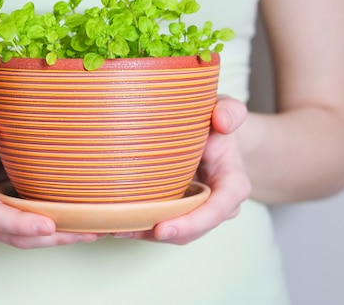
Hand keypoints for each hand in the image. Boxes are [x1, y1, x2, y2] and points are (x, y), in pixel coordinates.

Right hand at [0, 105, 98, 247]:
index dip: (19, 224)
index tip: (48, 224)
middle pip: (15, 237)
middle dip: (50, 238)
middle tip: (86, 232)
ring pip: (28, 241)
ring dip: (61, 239)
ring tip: (93, 232)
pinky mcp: (12, 223)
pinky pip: (35, 235)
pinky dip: (60, 233)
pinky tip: (85, 227)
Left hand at [113, 96, 251, 243]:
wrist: (212, 134)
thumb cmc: (217, 122)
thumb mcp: (227, 109)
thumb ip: (230, 111)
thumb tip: (222, 121)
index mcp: (232, 185)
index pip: (216, 209)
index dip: (191, 222)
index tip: (162, 228)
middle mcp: (217, 206)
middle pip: (189, 230)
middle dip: (159, 234)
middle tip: (124, 230)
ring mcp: (197, 212)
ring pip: (171, 233)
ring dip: (142, 233)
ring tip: (111, 228)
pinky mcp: (178, 212)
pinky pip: (159, 225)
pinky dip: (137, 226)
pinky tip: (111, 223)